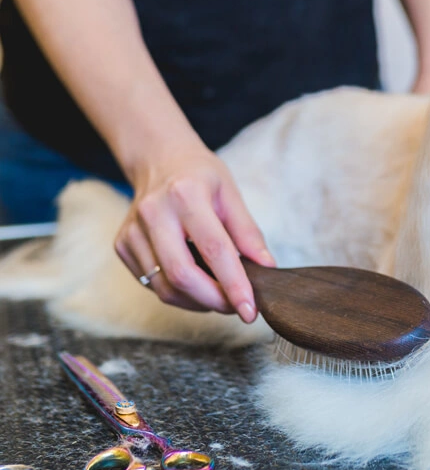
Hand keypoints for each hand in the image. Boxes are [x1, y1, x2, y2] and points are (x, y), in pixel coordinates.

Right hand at [114, 145, 274, 321]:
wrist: (159, 159)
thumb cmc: (200, 176)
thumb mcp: (231, 195)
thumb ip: (248, 234)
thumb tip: (267, 268)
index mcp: (186, 195)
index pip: (214, 250)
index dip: (234, 285)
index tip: (251, 310)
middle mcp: (153, 213)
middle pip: (183, 275)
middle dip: (215, 300)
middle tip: (237, 307)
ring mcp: (132, 231)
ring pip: (165, 287)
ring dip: (198, 302)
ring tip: (221, 296)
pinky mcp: (122, 246)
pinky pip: (152, 284)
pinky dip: (179, 294)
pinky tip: (198, 285)